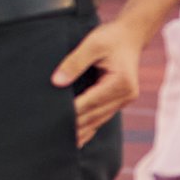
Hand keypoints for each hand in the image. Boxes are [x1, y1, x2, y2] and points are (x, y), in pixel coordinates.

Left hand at [52, 16, 145, 145]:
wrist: (130, 35)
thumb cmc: (110, 38)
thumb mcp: (92, 44)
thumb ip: (74, 62)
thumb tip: (56, 82)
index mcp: (121, 82)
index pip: (91, 102)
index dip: (71, 111)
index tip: (51, 120)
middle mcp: (126, 95)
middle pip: (94, 115)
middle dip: (72, 126)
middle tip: (48, 136)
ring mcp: (124, 100)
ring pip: (98, 121)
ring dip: (79, 131)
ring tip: (57, 144)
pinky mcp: (119, 101)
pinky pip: (101, 118)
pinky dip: (88, 128)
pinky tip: (75, 140)